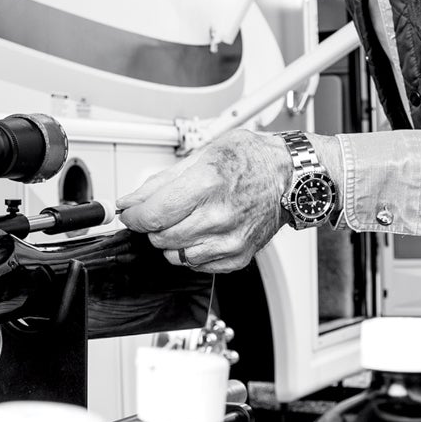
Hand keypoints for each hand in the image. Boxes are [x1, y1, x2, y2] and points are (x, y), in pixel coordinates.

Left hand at [115, 131, 291, 272]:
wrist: (289, 177)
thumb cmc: (250, 160)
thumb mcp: (201, 156)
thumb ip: (160, 182)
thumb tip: (132, 200)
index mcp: (207, 185)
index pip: (154, 215)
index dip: (134, 217)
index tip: (131, 214)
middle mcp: (220, 216)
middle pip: (161, 237)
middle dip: (153, 226)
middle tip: (162, 212)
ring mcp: (230, 240)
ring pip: (175, 255)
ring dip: (171, 240)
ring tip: (186, 220)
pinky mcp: (237, 256)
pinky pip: (197, 265)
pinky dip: (192, 251)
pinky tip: (202, 232)